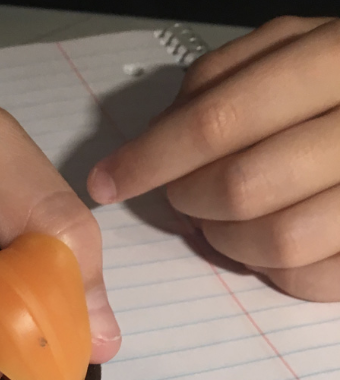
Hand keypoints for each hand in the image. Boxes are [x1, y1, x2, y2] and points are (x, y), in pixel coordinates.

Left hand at [87, 17, 339, 301]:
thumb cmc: (337, 89)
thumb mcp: (290, 53)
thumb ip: (223, 83)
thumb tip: (156, 139)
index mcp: (332, 61)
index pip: (218, 119)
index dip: (151, 157)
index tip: (108, 181)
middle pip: (242, 186)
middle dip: (192, 202)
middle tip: (184, 198)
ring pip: (278, 240)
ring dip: (229, 241)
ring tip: (225, 221)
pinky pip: (312, 280)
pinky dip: (274, 271)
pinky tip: (267, 243)